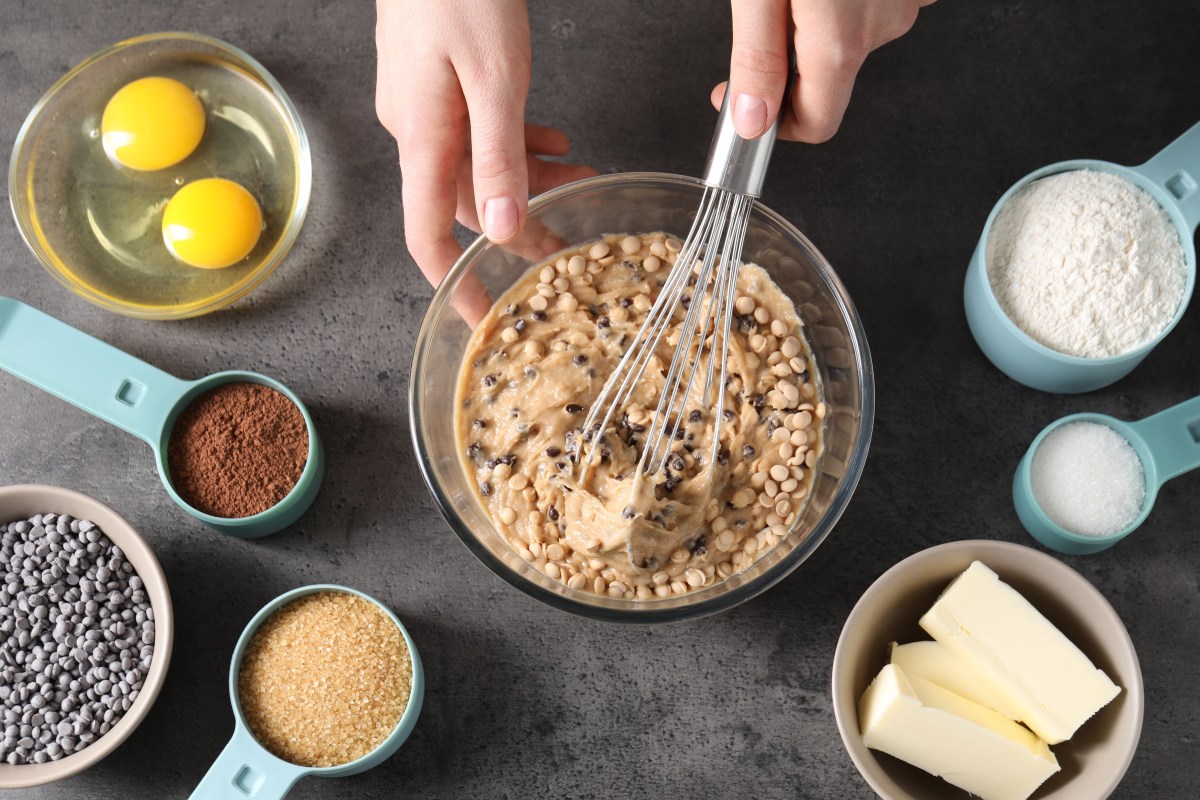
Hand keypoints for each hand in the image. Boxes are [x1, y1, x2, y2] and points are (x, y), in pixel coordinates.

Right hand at [375, 0, 596, 289]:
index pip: (427, 235)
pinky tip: (554, 143)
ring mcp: (424, 103)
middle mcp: (415, 127)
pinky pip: (478, 131)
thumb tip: (505, 228)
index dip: (455, 283)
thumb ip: (499, 157)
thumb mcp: (494, 79)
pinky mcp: (438, 80)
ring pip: (477, 166)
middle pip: (465, 203)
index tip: (482, 318)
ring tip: (581, 183)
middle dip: (518, 229)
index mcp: (421, 136)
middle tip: (568, 249)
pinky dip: (517, 144)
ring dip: (528, 182)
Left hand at [711, 0, 934, 142]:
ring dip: (819, 20)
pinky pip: (876, 4)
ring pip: (852, 36)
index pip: (815, 125)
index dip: (772, 122)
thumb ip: (756, 56)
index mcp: (838, 42)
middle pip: (829, 78)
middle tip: (760, 17)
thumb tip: (752, 121)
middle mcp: (881, 27)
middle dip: (790, 58)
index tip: (739, 97)